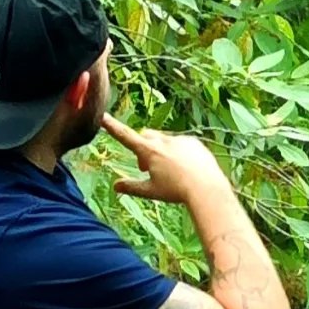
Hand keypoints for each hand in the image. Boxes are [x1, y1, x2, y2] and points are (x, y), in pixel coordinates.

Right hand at [102, 114, 231, 206]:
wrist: (206, 187)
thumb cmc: (176, 191)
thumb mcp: (150, 191)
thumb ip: (132, 187)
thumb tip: (116, 186)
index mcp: (149, 151)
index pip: (126, 136)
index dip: (112, 127)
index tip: (103, 116)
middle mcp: (164, 141)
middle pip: (145, 136)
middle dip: (142, 147)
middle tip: (145, 167)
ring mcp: (180, 139)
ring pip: (163, 140)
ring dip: (160, 151)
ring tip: (169, 171)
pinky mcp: (193, 142)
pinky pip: (180, 143)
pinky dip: (177, 152)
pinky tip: (185, 168)